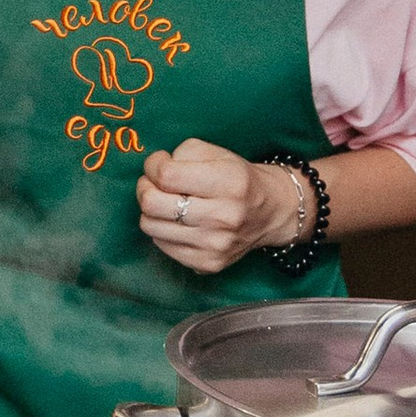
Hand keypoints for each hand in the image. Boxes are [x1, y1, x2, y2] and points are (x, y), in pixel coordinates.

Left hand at [138, 139, 306, 275]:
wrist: (270, 212)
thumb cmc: (237, 178)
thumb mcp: (216, 153)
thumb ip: (182, 154)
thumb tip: (154, 171)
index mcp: (228, 183)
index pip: (166, 176)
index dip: (153, 166)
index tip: (159, 163)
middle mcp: (224, 217)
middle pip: (152, 204)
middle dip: (145, 188)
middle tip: (154, 183)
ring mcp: (216, 244)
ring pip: (151, 226)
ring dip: (151, 211)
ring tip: (166, 202)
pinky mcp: (208, 263)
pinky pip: (161, 245)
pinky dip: (163, 230)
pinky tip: (178, 221)